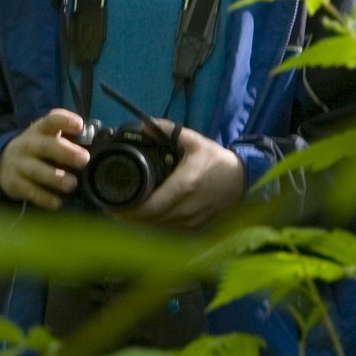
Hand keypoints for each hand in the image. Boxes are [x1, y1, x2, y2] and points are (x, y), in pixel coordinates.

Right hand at [0, 108, 89, 209]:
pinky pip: (30, 191)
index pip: (51, 120)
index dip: (65, 121)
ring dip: (56, 177)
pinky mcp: (14, 183)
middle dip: (66, 153)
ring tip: (72, 184)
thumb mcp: (47, 137)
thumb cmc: (36, 148)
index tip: (79, 125)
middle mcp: (28, 144)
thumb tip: (98, 145)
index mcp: (40, 130)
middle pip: (46, 146)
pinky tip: (57, 203)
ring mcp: (19, 164)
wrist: (2, 161)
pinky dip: (44, 198)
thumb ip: (68, 139)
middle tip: (84, 159)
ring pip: (37, 170)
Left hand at [120, 127, 245, 231]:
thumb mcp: (195, 141)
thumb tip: (143, 125)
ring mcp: (192, 222)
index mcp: (185, 186)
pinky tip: (146, 217)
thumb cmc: (216, 161)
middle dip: (129, 216)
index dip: (128, 209)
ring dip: (141, 222)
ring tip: (124, 212)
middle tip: (113, 207)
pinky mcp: (195, 229)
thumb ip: (168, 131)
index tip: (113, 204)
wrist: (242, 181)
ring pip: (158, 228)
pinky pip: (169, 230)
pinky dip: (155, 225)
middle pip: (150, 220)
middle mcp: (187, 208)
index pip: (150, 206)